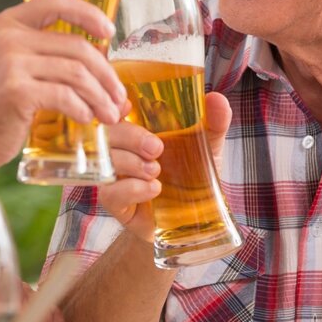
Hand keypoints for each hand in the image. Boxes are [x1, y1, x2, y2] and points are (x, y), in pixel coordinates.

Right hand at [0, 0, 126, 168]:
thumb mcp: (6, 65)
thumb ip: (38, 52)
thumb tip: (94, 59)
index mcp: (6, 24)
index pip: (55, 1)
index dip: (87, 13)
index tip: (108, 32)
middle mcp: (7, 37)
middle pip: (76, 45)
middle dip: (105, 73)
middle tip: (117, 96)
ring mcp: (10, 62)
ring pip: (76, 72)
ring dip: (99, 95)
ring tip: (109, 114)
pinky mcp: (16, 90)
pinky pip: (65, 96)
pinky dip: (83, 109)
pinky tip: (87, 119)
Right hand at [99, 92, 232, 240]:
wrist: (194, 224)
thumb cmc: (195, 180)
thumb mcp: (208, 148)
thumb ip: (213, 123)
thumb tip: (216, 97)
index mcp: (137, 130)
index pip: (114, 111)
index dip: (115, 106)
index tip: (128, 105)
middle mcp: (121, 150)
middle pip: (106, 133)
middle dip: (129, 136)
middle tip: (157, 148)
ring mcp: (114, 176)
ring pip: (105, 160)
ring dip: (131, 163)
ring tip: (156, 172)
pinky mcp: (114, 203)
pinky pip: (110, 192)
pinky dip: (132, 188)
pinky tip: (153, 190)